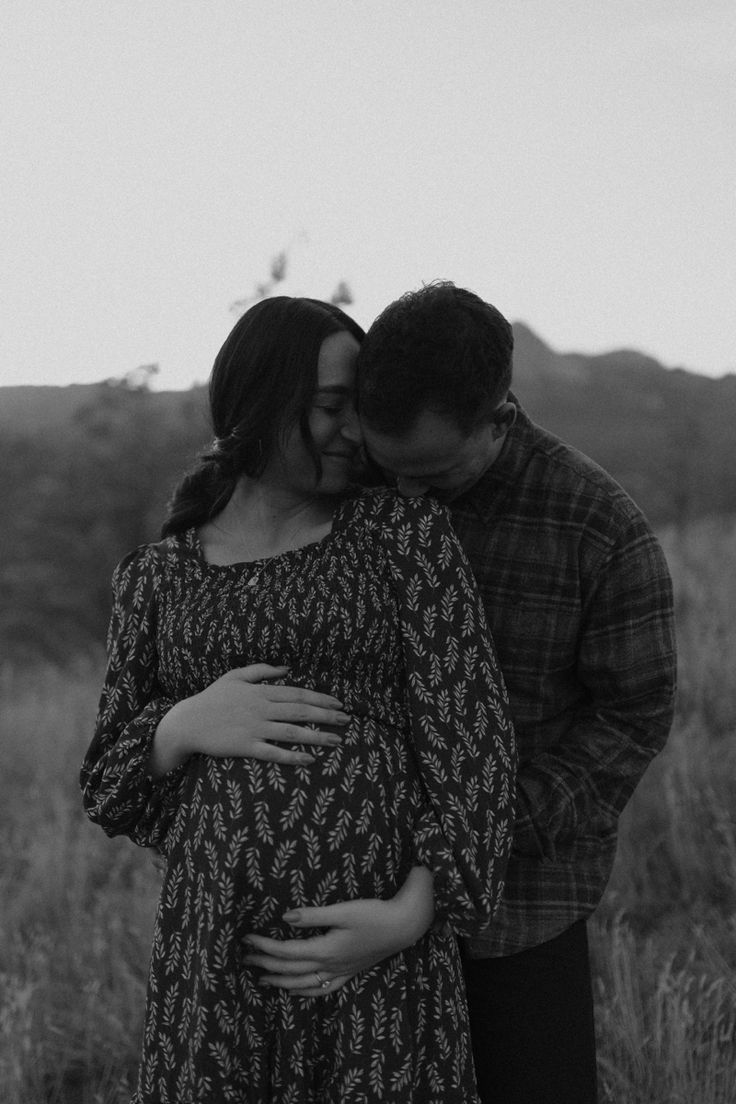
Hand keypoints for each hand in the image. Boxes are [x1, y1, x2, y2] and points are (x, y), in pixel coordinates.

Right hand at [150, 664, 349, 775]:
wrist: (186, 722)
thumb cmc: (211, 698)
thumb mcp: (234, 676)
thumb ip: (261, 670)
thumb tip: (287, 668)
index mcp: (260, 691)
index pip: (297, 693)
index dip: (320, 698)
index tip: (339, 703)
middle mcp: (260, 709)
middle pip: (300, 711)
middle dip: (327, 716)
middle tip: (348, 721)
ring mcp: (254, 728)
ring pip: (292, 732)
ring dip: (317, 736)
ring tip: (337, 741)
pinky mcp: (245, 747)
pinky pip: (273, 753)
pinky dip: (293, 756)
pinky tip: (310, 759)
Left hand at [243, 867, 434, 995]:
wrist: (404, 926)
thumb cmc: (374, 914)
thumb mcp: (343, 910)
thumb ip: (313, 915)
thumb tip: (286, 917)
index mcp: (325, 949)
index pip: (286, 951)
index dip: (264, 946)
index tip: (247, 939)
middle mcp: (330, 965)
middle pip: (290, 969)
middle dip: (265, 963)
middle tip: (245, 957)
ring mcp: (340, 971)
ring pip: (303, 983)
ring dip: (280, 981)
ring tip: (261, 978)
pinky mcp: (350, 971)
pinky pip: (322, 988)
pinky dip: (305, 991)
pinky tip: (296, 990)